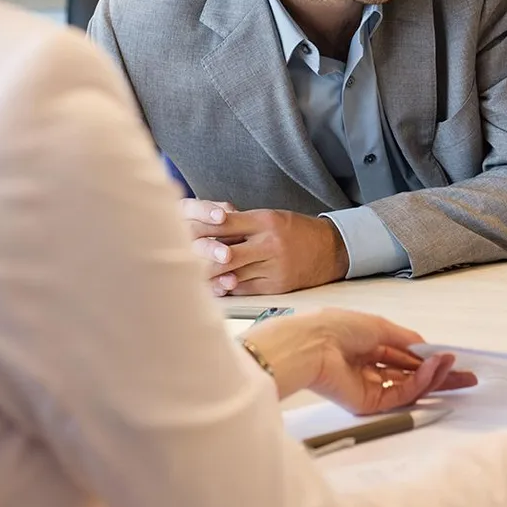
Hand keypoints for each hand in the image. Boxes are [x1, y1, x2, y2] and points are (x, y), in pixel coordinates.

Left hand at [180, 199, 348, 294]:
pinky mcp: (276, 286)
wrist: (332, 250)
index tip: (178, 230)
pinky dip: (226, 287)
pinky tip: (211, 287)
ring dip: (208, 276)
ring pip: (231, 274)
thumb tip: (206, 227)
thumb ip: (241, 222)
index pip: (224, 223)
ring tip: (186, 276)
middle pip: (224, 253)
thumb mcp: (270, 217)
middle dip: (198, 257)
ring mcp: (273, 267)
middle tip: (175, 259)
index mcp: (266, 221)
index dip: (200, 228)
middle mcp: (269, 244)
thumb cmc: (296, 231)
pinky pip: (243, 289)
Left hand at [244, 308, 477, 412]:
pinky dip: (418, 383)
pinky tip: (431, 369)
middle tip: (467, 378)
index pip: (405, 357)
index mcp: (369, 346)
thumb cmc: (337, 327)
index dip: (429, 358)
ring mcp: (370, 387)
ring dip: (432, 376)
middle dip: (440, 375)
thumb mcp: (379, 326)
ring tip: (450, 366)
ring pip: (409, 387)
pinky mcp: (368, 404)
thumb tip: (428, 350)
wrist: (312, 345)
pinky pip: (400, 395)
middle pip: (411, 376)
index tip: (453, 359)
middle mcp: (371, 368)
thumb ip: (406, 340)